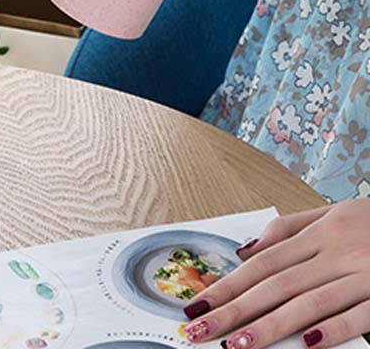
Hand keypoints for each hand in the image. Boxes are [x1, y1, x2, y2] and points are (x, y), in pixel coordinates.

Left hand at [183, 201, 369, 347]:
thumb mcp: (334, 212)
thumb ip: (290, 229)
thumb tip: (245, 249)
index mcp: (319, 234)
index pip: (262, 263)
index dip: (227, 284)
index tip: (196, 304)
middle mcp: (335, 252)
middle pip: (276, 284)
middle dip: (234, 309)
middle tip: (198, 331)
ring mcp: (364, 273)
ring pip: (310, 301)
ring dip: (271, 325)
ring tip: (237, 346)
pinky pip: (360, 313)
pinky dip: (335, 329)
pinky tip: (307, 345)